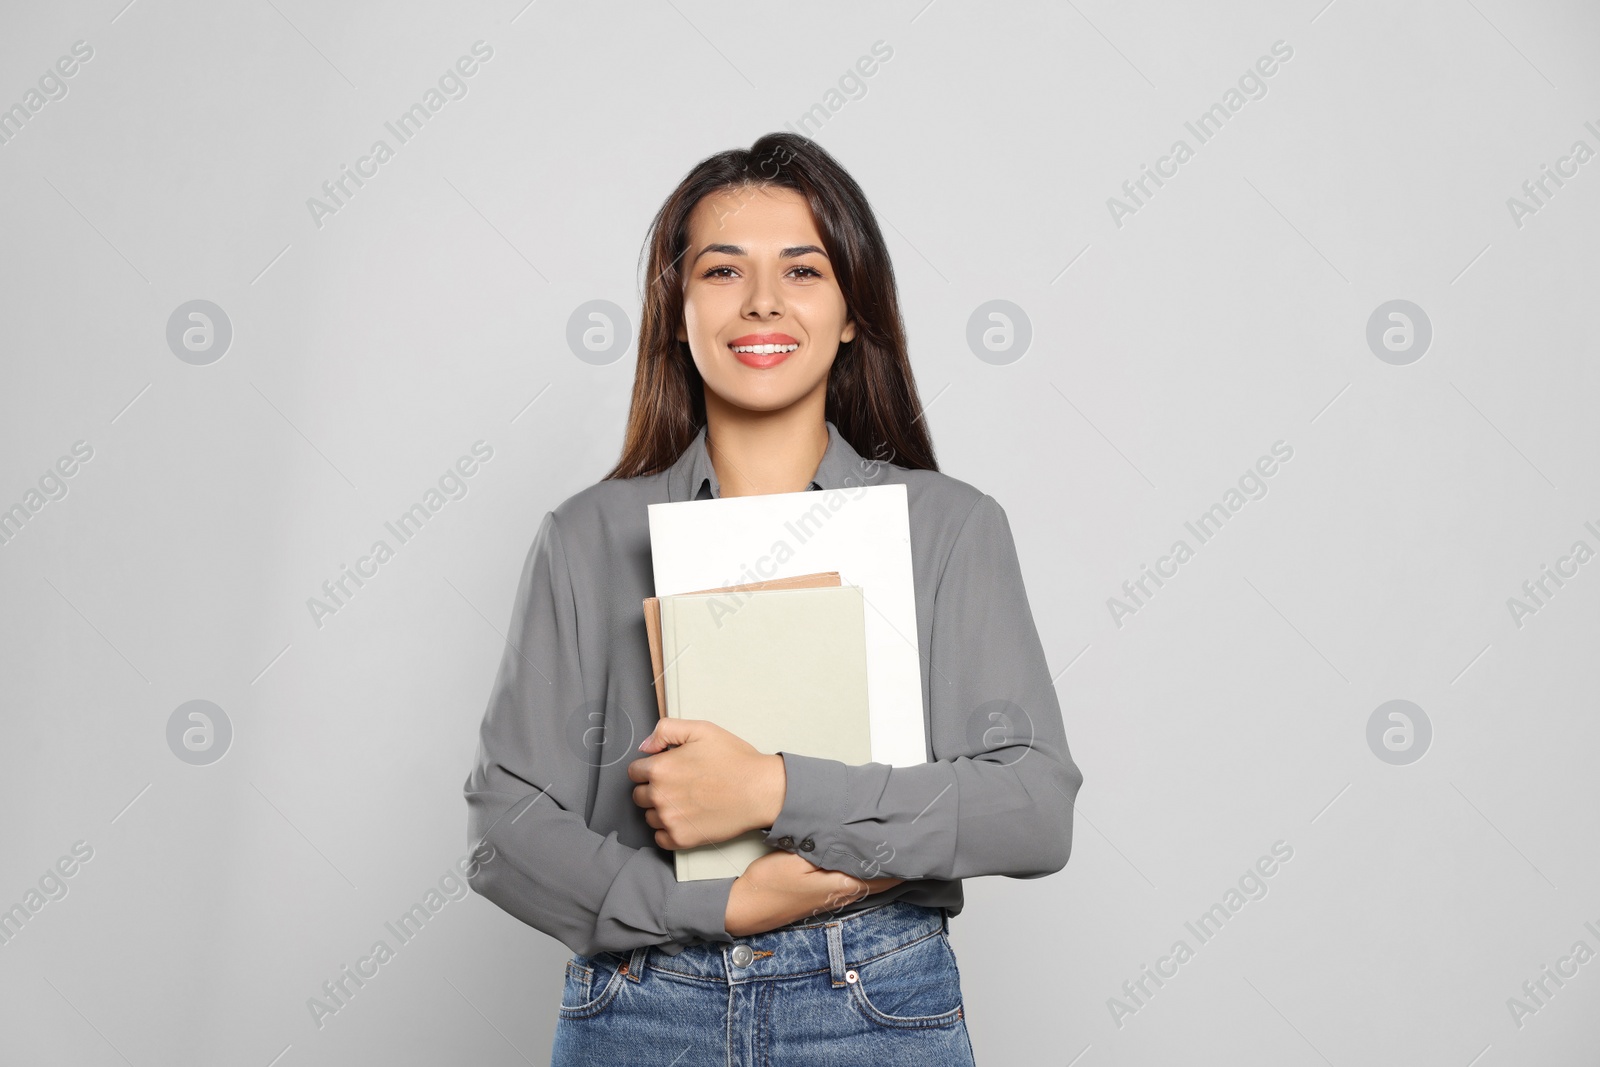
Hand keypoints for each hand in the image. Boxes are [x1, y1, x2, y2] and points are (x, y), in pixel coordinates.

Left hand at [630, 719, 784, 849]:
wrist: (759, 791)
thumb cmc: (735, 760)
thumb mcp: (701, 730)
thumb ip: (666, 730)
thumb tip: (645, 746)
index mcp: (660, 769)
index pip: (634, 772)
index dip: (650, 768)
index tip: (666, 770)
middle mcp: (660, 796)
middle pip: (639, 795)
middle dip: (654, 788)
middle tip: (679, 784)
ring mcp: (670, 820)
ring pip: (649, 816)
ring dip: (661, 810)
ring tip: (687, 801)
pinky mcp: (682, 839)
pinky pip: (660, 838)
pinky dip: (669, 830)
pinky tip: (687, 818)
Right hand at [725, 850, 905, 937]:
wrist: (748, 907)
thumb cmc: (769, 883)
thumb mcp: (797, 860)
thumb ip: (830, 854)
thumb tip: (859, 846)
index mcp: (842, 884)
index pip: (883, 873)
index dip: (901, 860)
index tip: (915, 843)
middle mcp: (844, 895)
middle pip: (882, 880)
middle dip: (898, 864)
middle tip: (915, 844)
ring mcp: (835, 899)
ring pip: (870, 883)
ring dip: (885, 869)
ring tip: (900, 852)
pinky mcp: (825, 898)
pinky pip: (857, 884)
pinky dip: (869, 874)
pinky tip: (869, 864)